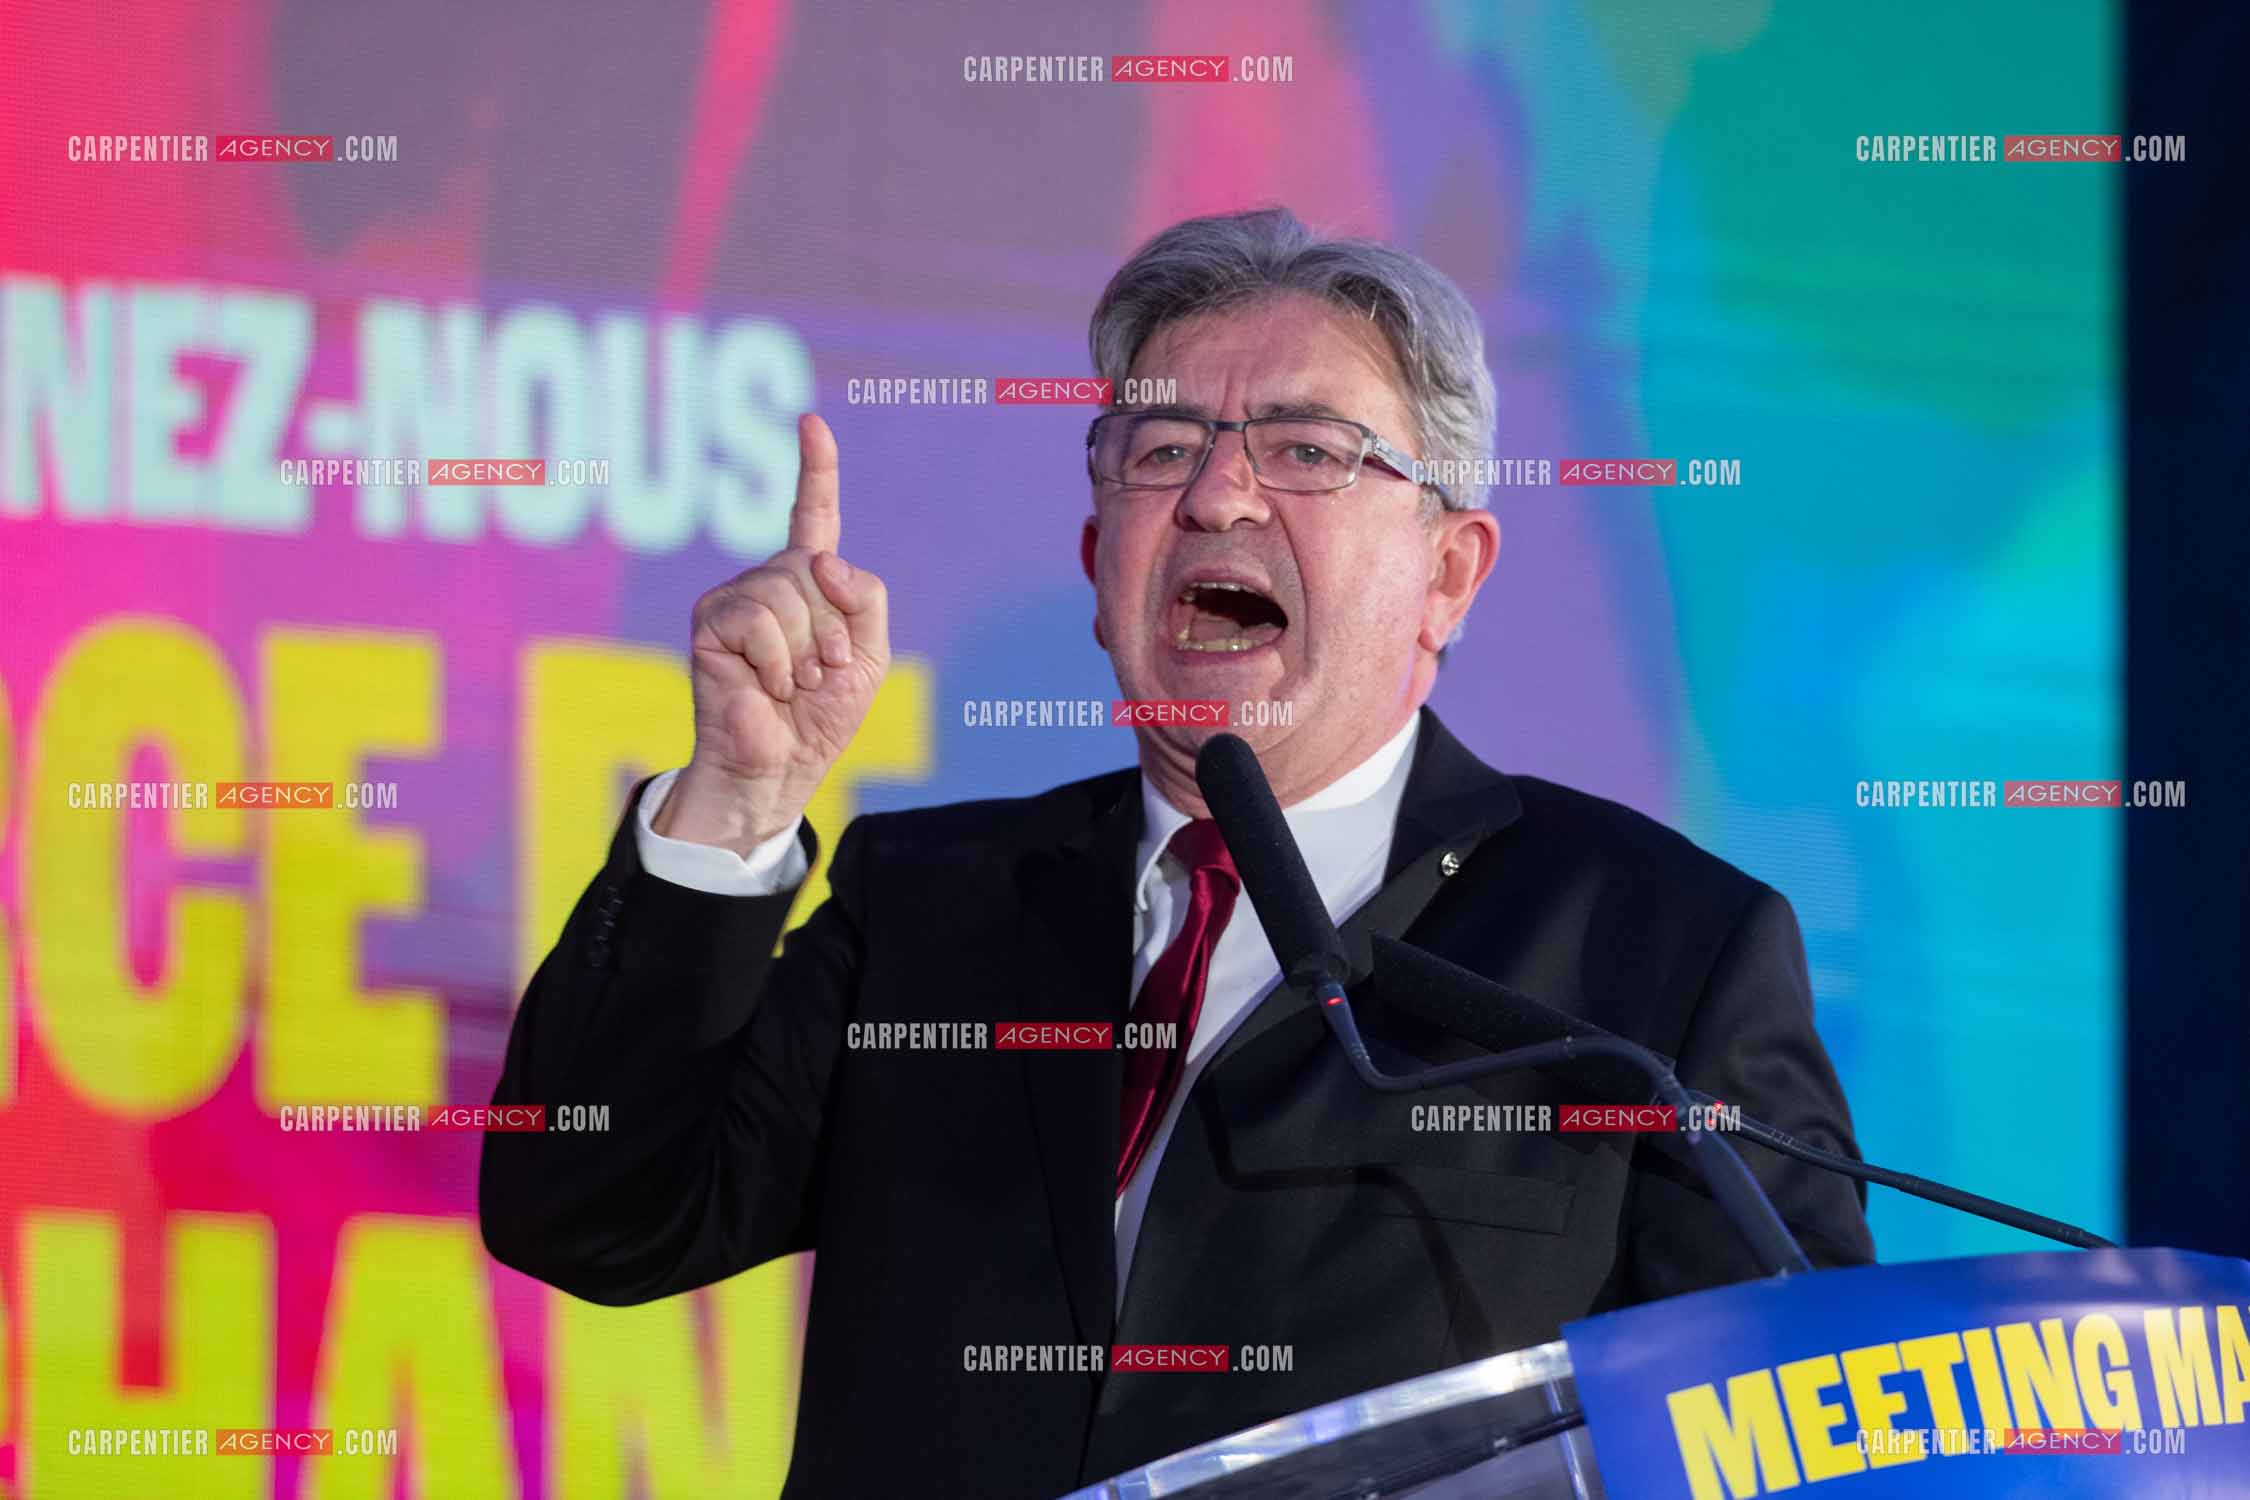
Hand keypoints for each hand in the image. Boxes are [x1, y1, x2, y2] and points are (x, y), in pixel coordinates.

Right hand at [654, 413, 889, 853]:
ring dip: (806, 650)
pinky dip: (777, 662)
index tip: (811, 421)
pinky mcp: (711, 621)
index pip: (814, 514)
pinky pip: (760, 621)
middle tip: (821, 672)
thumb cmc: (822, 714)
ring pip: (789, 593)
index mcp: (809, 582)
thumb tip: (820, 560)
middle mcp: (769, 580)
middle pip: (816, 567)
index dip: (815, 467)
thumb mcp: (869, 653)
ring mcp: (735, 597)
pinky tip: (768, 687)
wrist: (780, 765)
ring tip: (793, 683)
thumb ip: (864, 596)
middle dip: (833, 628)